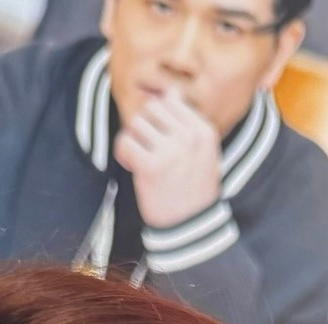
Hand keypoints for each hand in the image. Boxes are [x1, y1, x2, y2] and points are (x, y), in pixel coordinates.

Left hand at [114, 88, 222, 231]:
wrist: (191, 229)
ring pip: (137, 123)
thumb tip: (170, 91)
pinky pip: (125, 142)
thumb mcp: (200, 153)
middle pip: (152, 109)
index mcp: (204, 131)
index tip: (159, 139)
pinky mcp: (151, 167)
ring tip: (140, 158)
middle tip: (146, 148)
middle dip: (145, 126)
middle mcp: (189, 137)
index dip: (159, 118)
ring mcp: (171, 151)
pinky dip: (123, 152)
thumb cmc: (193, 189)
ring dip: (133, 139)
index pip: (171, 102)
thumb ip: (187, 122)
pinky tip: (131, 165)